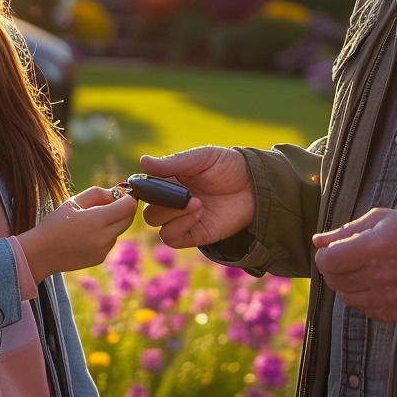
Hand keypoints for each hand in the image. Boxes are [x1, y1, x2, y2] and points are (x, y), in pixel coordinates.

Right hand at [16, 186, 136, 282]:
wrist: (41, 253)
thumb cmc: (55, 223)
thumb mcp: (74, 201)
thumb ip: (98, 193)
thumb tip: (117, 192)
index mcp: (97, 220)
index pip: (129, 206)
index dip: (127, 198)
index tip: (117, 195)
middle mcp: (104, 237)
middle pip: (129, 219)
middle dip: (123, 209)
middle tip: (107, 204)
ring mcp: (103, 250)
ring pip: (119, 230)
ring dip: (112, 223)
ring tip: (89, 222)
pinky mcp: (100, 258)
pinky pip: (110, 242)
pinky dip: (105, 235)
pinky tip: (86, 235)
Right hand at [139, 148, 254, 247]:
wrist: (255, 186)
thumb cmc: (229, 166)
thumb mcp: (202, 158)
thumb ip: (173, 163)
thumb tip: (143, 161)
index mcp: (170, 179)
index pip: (144, 187)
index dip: (141, 188)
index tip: (147, 184)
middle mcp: (172, 200)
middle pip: (146, 208)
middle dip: (159, 202)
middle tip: (182, 194)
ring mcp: (181, 218)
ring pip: (155, 223)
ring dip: (171, 213)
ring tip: (197, 202)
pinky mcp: (193, 234)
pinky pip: (172, 237)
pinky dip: (179, 226)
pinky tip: (198, 213)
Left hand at [312, 208, 396, 321]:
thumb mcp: (378, 220)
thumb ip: (345, 231)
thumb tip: (317, 241)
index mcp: (378, 245)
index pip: (331, 260)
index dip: (323, 257)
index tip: (328, 252)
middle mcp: (385, 274)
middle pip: (336, 281)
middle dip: (333, 270)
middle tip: (344, 260)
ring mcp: (393, 297)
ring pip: (348, 298)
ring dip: (349, 285)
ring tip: (365, 271)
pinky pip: (366, 310)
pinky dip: (365, 298)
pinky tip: (378, 285)